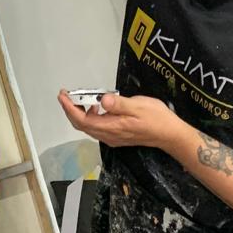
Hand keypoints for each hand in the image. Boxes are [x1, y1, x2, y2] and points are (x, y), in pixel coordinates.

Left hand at [57, 91, 185, 152]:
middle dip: (70, 110)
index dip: (70, 108)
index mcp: (111, 127)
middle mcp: (108, 135)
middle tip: (65, 95)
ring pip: (88, 127)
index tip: (63, 95)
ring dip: (79, 113)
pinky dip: (89, 116)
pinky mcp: (117, 136)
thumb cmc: (156, 119)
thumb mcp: (139, 106)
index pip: (82, 120)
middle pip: (81, 125)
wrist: (170, 135)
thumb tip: (102, 100)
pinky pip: (96, 127)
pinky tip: (95, 106)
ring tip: (78, 98)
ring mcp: (112, 137)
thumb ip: (119, 104)